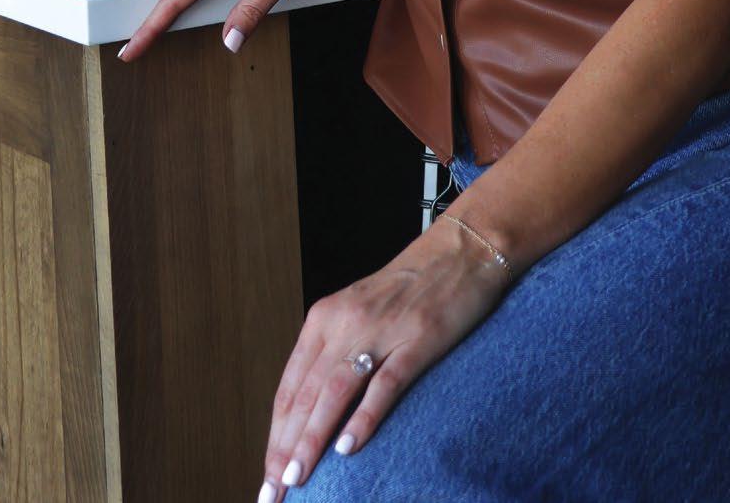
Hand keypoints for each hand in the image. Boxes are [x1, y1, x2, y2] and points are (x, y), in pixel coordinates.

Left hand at [260, 215, 511, 496]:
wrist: (461, 250)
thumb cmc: (410, 288)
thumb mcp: (358, 314)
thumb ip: (334, 354)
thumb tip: (311, 414)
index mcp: (324, 318)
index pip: (290, 388)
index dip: (276, 436)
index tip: (268, 476)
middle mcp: (344, 323)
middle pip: (305, 395)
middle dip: (286, 448)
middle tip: (275, 492)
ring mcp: (380, 330)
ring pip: (334, 392)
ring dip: (312, 438)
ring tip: (298, 477)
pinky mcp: (418, 338)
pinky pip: (385, 384)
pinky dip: (364, 417)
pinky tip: (349, 447)